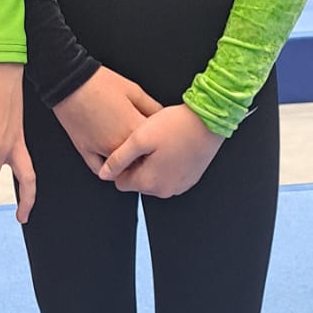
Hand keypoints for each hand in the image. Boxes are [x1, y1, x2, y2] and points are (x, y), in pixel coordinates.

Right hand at [53, 68, 161, 176]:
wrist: (70, 83)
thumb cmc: (100, 84)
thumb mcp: (134, 90)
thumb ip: (153, 107)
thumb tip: (163, 119)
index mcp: (134, 129)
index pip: (156, 146)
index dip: (161, 144)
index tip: (162, 142)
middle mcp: (119, 145)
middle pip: (140, 161)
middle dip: (146, 157)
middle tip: (150, 152)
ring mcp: (102, 151)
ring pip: (122, 169)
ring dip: (128, 165)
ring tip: (132, 157)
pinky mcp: (86, 152)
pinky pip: (100, 170)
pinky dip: (108, 170)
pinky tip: (113, 164)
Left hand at [98, 104, 224, 198]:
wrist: (209, 121)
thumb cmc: (175, 126)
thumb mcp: (139, 138)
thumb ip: (118, 159)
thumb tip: (104, 174)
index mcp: (149, 183)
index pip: (120, 182)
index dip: (123, 163)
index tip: (132, 147)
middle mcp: (164, 190)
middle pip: (138, 181)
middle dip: (138, 164)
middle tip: (148, 142)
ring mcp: (179, 186)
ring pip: (154, 178)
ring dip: (153, 164)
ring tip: (161, 142)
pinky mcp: (190, 179)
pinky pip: (169, 175)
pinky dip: (167, 164)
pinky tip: (172, 146)